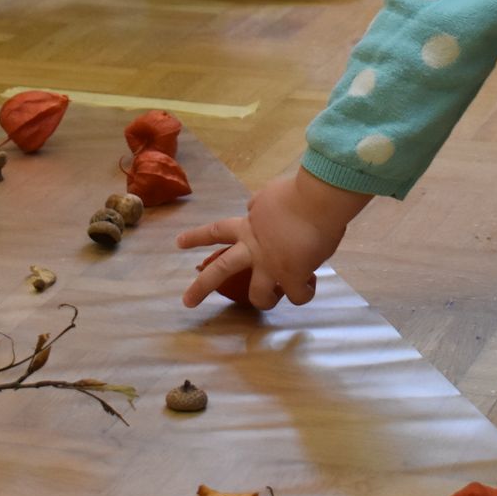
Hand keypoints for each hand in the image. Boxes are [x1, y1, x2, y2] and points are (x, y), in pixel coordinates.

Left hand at [176, 169, 370, 310]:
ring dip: (265, 301)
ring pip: (258, 296)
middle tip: (187, 302)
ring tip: (271, 300)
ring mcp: (271, 266)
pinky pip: (297, 296)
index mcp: (249, 226)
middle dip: (201, 288)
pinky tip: (310, 285)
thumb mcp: (270, 196)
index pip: (217, 230)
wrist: (318, 201)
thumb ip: (260, 206)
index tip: (178, 243)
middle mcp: (254, 249)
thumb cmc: (299, 193)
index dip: (197, 237)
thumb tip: (254, 207)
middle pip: (220, 270)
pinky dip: (304, 292)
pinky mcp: (292, 277)